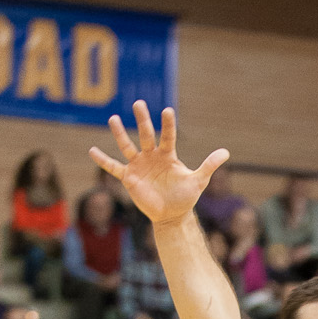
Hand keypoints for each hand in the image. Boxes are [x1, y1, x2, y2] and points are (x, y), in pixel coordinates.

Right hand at [91, 103, 229, 230]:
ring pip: (127, 146)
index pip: (167, 136)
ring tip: (113, 118)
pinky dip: (102, 160)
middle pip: (146, 134)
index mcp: (168, 154)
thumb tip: (226, 152)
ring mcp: (139, 165)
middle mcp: (151, 156)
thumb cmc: (185, 197)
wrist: (172, 215)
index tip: (167, 111)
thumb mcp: (198, 181)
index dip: (167, 124)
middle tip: (138, 103)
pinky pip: (113, 167)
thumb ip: (209, 165)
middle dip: (143, 120)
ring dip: (120, 133)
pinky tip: (91, 150)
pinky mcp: (129, 178)